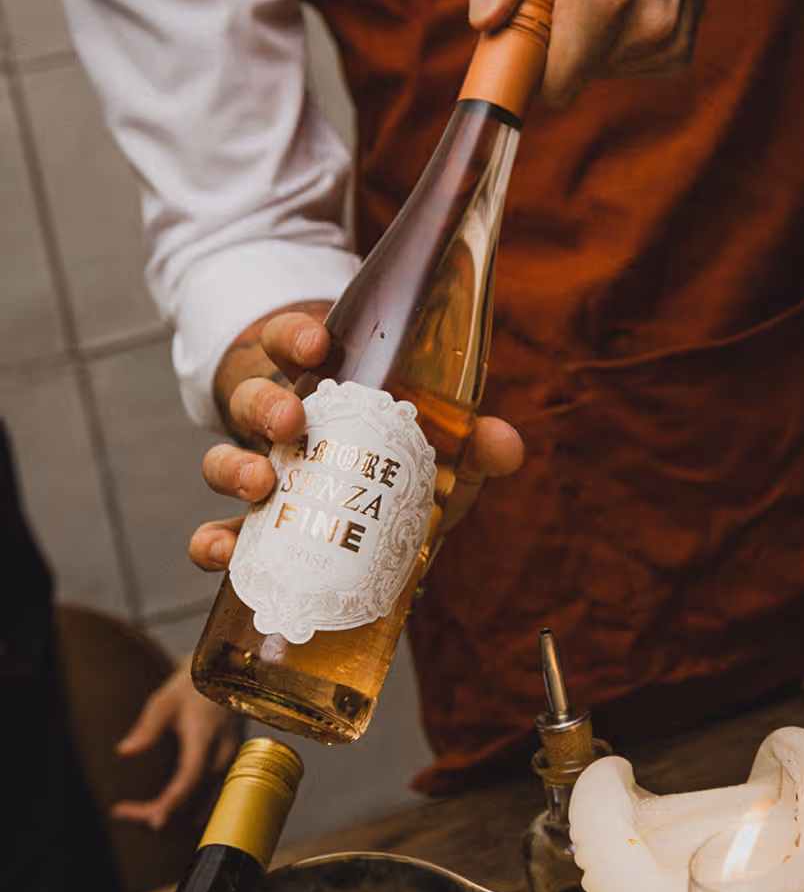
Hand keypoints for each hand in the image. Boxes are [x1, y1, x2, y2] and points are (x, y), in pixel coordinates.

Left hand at [111, 655, 242, 829]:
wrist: (225, 676)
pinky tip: (162, 805)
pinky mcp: (229, 766)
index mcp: (205, 736)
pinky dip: (185, 806)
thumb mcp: (165, 701)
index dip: (173, 801)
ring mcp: (229, 761)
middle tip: (121, 812)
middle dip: (158, 812)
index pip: (191, 776)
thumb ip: (147, 728)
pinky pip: (209, 796)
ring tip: (134, 812)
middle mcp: (221, 753)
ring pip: (203, 803)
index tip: (153, 821)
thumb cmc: (192, 686)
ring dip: (172, 813)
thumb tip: (124, 752)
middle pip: (194, 798)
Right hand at [189, 310, 523, 572]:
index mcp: (324, 389)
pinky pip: (219, 532)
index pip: (292, 343)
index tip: (319, 346)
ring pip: (221, 459)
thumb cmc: (403, 467)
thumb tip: (503, 445)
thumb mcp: (441, 451)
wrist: (379, 525)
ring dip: (232, 469)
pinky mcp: (253, 532)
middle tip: (290, 421)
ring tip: (260, 485)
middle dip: (265, 404)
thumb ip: (474, 445)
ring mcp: (262, 477)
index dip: (295, 338)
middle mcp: (282, 427)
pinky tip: (224, 553)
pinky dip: (212, 543)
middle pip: (251, 397)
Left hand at [468, 0, 748, 105]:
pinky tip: (625, 5)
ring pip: (595, 75)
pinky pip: (622, 69)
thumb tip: (484, 18)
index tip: (526, 38)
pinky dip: (614, 45)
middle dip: (557, 49)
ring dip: (587, 45)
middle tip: (563, 1)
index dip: (531, 67)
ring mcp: (665, 46)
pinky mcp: (676, 57)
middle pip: (570, 80)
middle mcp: (642, 29)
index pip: (552, 86)